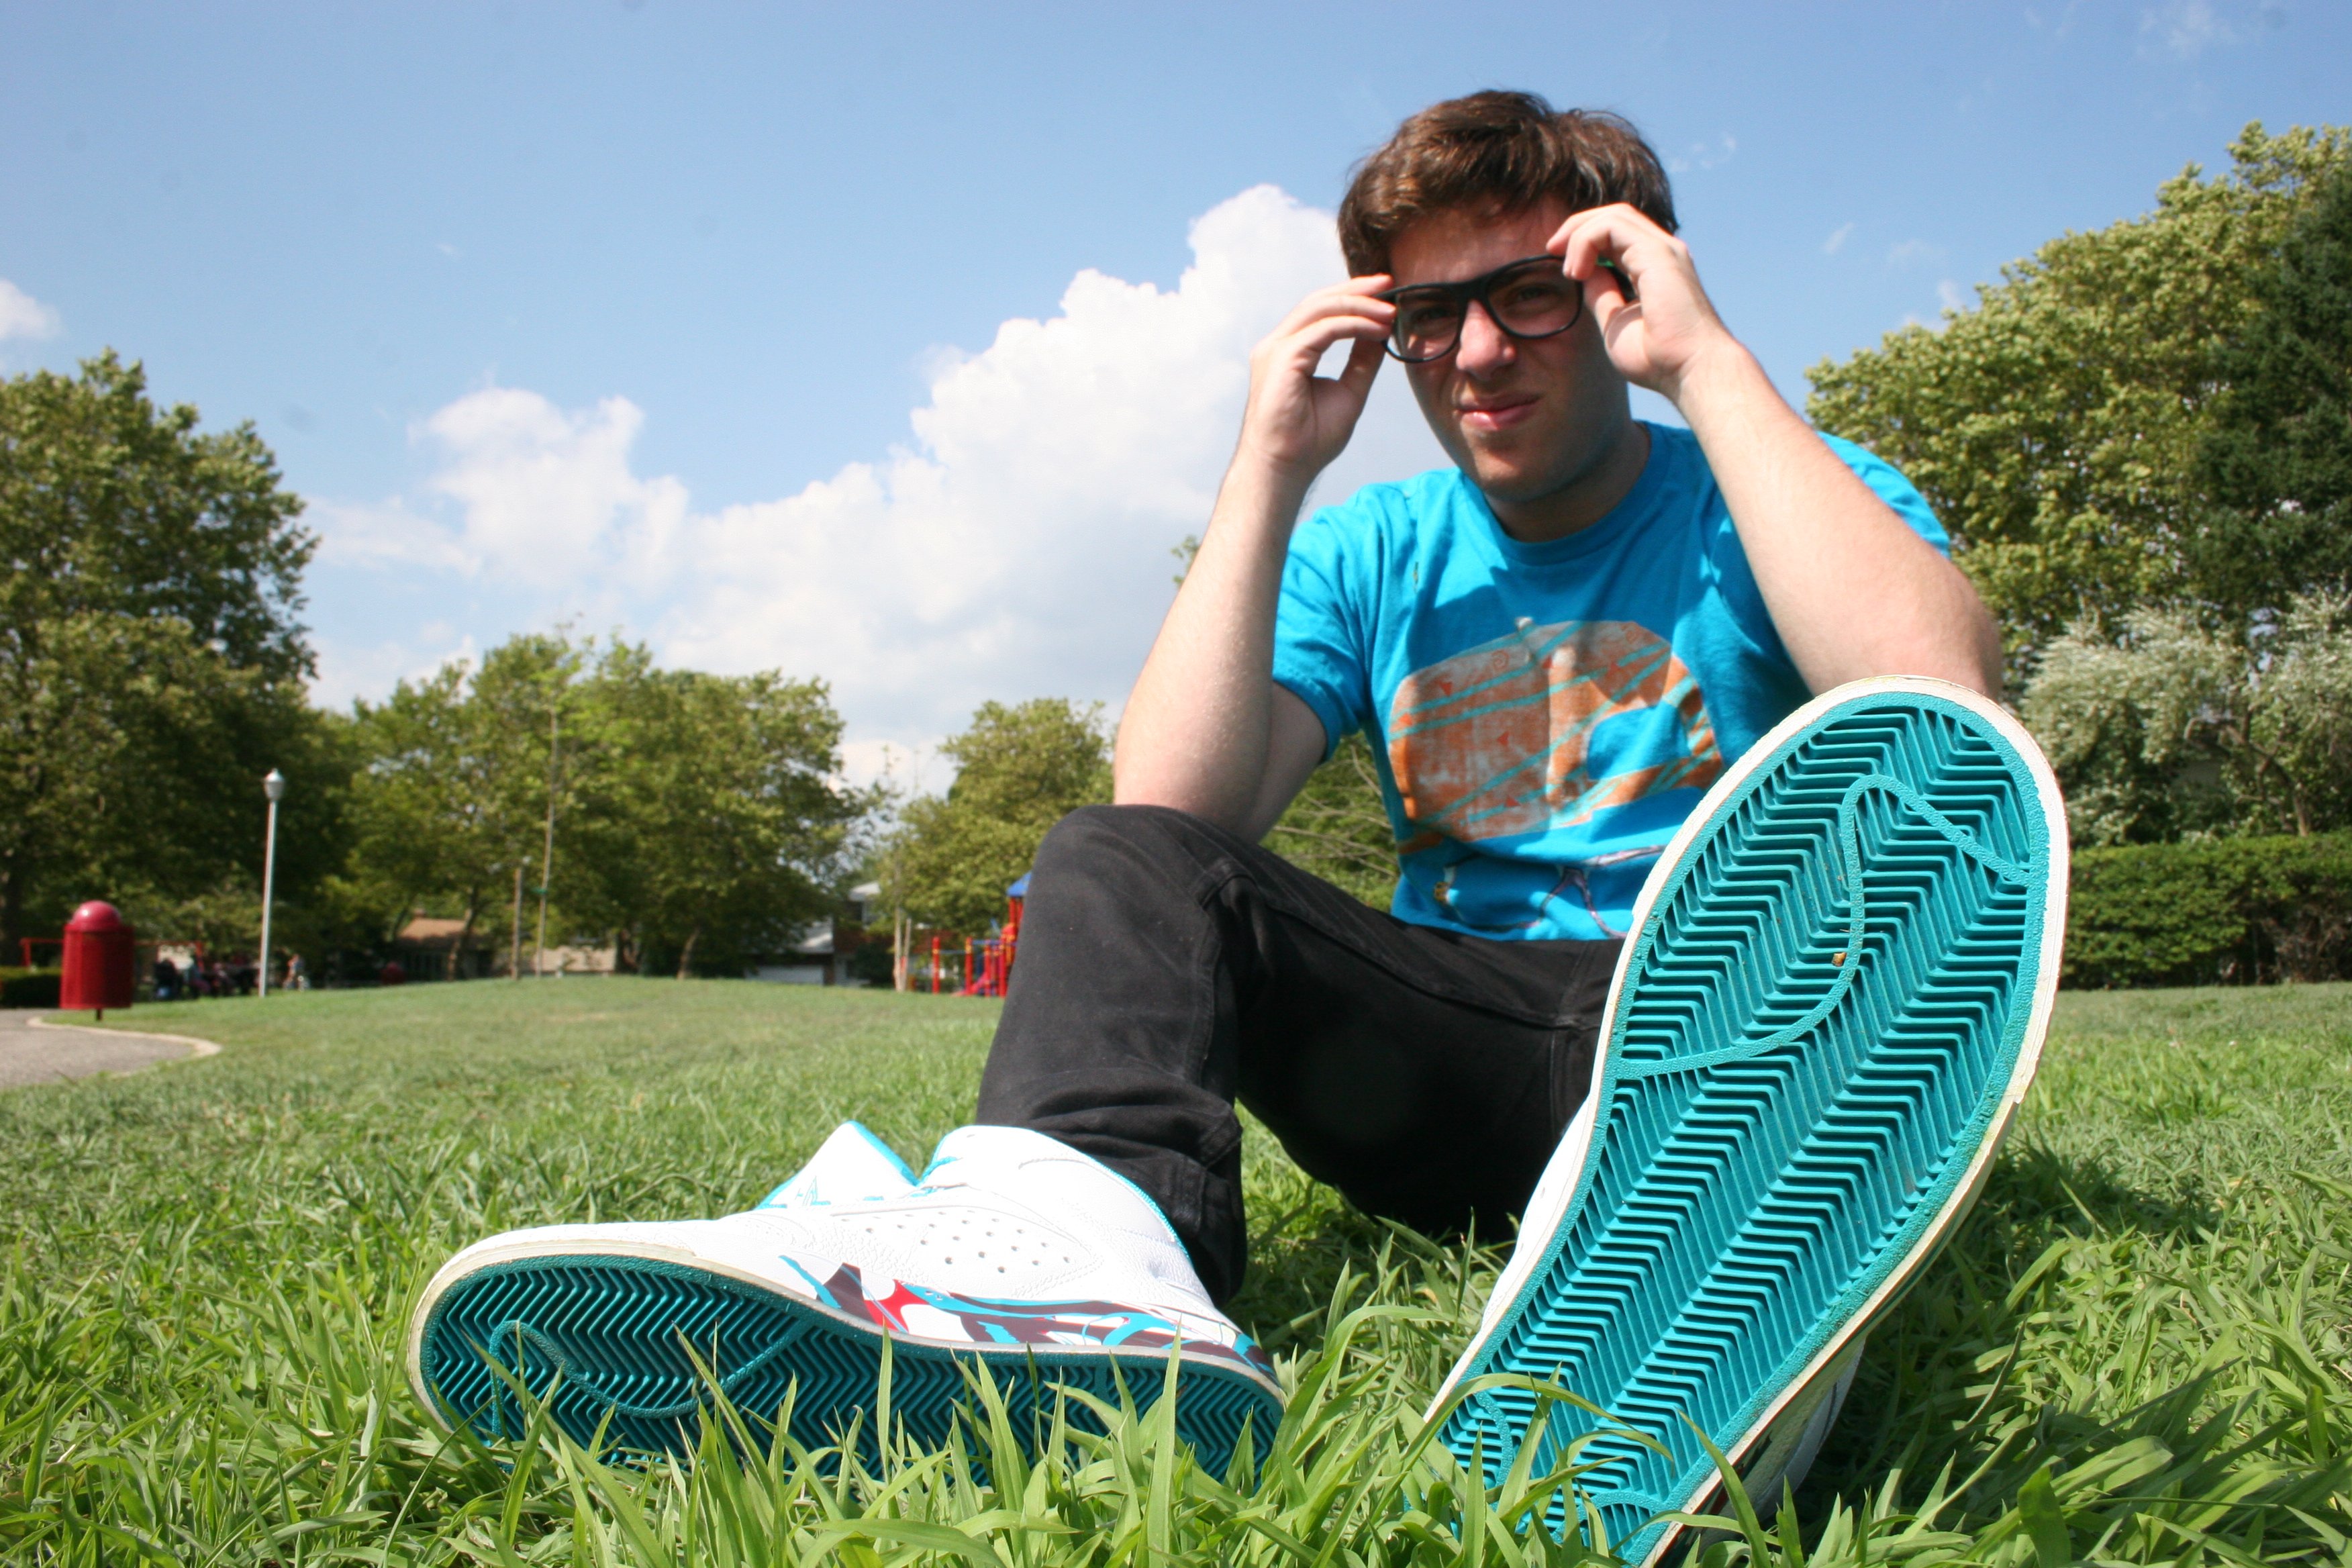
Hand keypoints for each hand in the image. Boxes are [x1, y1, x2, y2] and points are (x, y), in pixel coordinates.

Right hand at [1233, 278, 1392, 486]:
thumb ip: (1361, 362)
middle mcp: (1278, 345)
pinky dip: (1354, 325)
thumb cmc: (1309, 441)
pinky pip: (1323, 329)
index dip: (1353, 296)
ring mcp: (1276, 350)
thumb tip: (1381, 334)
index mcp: (1289, 351)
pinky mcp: (1282, 359)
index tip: (1385, 293)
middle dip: (1357, 289)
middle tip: (1389, 284)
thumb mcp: (1348, 392)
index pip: (1321, 311)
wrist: (1284, 469)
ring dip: (1359, 305)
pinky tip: (1377, 330)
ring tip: (1389, 310)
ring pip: (1319, 309)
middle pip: (1319, 301)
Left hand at [1549, 205, 1740, 405]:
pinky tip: (1578, 271)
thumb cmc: (1659, 358)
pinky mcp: (1657, 252)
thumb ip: (1602, 294)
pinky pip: (1612, 226)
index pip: (1617, 233)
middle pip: (1615, 216)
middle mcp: (1662, 252)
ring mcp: (1663, 249)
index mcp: (1655, 266)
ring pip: (1613, 216)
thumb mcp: (1615, 321)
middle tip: (1552, 251)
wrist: (1690, 371)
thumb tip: (1585, 274)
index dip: (1585, 241)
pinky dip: (1586, 241)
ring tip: (1567, 268)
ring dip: (1579, 234)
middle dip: (1577, 227)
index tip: (1564, 268)